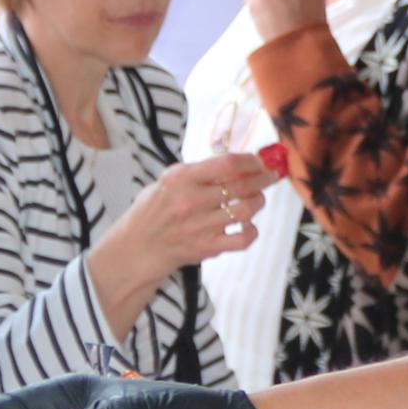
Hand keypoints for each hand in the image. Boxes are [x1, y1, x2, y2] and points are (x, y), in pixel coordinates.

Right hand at [86, 153, 275, 331]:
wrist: (137, 248)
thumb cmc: (152, 212)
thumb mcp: (167, 181)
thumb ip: (197, 172)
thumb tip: (235, 163)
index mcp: (180, 179)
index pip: (227, 164)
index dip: (250, 160)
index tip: (259, 161)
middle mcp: (191, 201)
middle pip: (242, 185)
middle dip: (262, 178)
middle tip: (270, 176)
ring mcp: (201, 226)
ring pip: (247, 209)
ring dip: (258, 201)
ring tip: (257, 199)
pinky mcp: (208, 247)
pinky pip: (243, 239)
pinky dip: (252, 230)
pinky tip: (248, 225)